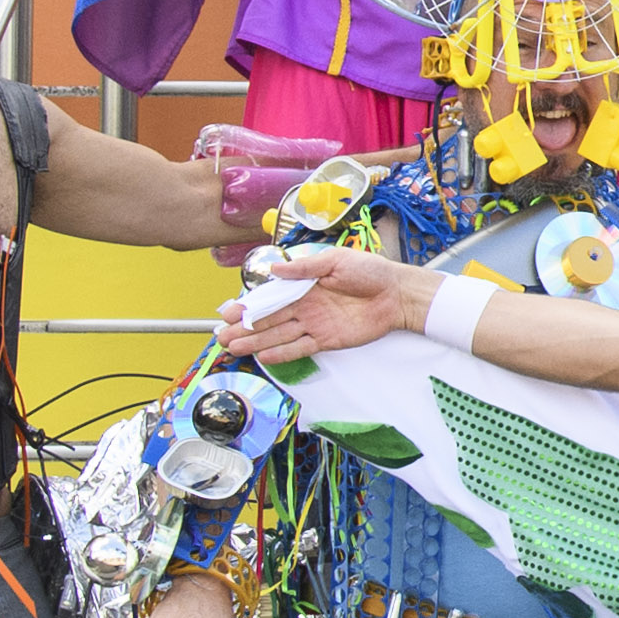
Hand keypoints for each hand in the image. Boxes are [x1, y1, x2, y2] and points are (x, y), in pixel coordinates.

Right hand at [224, 241, 433, 356]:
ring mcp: (314, 324)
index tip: (227, 314)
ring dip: (256, 342)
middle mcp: (305, 305)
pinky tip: (263, 356)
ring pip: (279, 335)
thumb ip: (305, 268)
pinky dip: (282, 353)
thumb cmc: (371, 271)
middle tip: (221, 337)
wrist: (397, 294)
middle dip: (244, 328)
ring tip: (233, 348)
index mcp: (304, 284)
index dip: (248, 306)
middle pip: (268, 319)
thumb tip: (275, 268)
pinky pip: (300, 348)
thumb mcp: (336, 261)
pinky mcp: (327, 340)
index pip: (269, 297)